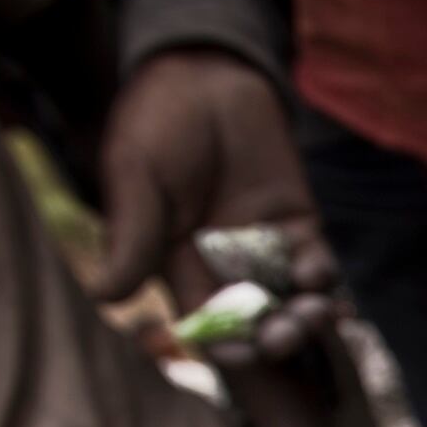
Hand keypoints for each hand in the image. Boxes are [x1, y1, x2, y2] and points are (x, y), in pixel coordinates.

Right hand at [93, 50, 336, 355]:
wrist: (204, 74)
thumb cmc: (156, 122)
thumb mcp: (137, 177)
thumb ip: (131, 237)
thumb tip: (104, 296)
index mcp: (178, 267)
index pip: (207, 327)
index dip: (228, 347)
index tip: (246, 352)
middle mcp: (224, 268)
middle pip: (256, 324)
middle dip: (276, 338)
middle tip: (288, 333)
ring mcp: (264, 249)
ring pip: (291, 301)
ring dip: (307, 316)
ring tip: (316, 313)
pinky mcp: (297, 224)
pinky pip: (315, 264)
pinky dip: (321, 278)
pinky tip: (319, 278)